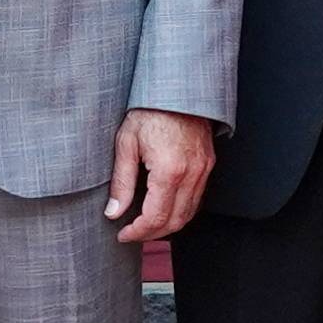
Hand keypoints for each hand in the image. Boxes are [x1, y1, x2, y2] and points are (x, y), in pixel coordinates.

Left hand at [106, 107, 217, 244]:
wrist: (177, 88)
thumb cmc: (149, 110)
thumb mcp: (126, 143)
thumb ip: (121, 182)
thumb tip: (114, 212)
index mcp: (169, 170)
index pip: (156, 217)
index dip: (138, 232)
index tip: (123, 234)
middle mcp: (192, 173)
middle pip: (176, 221)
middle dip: (152, 233)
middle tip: (132, 233)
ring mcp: (203, 169)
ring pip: (189, 213)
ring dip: (168, 224)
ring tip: (145, 224)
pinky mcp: (208, 164)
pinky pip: (197, 198)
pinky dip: (181, 210)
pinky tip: (164, 207)